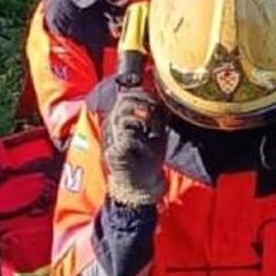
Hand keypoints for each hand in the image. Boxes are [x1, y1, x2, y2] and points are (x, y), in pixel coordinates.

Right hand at [94, 80, 166, 205]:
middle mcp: (119, 126)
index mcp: (127, 120)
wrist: (144, 181)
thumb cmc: (149, 158)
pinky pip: (126, 136)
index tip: (155, 101)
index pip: (127, 96)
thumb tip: (159, 101)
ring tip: (149, 127)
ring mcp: (116, 137)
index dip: (141, 94)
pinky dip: (138, 136)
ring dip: (140, 118)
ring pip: (121, 115)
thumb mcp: (158, 133)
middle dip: (140, 100)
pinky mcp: (116, 149)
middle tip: (153, 108)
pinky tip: (144, 142)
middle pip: (122, 100)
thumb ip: (157, 118)